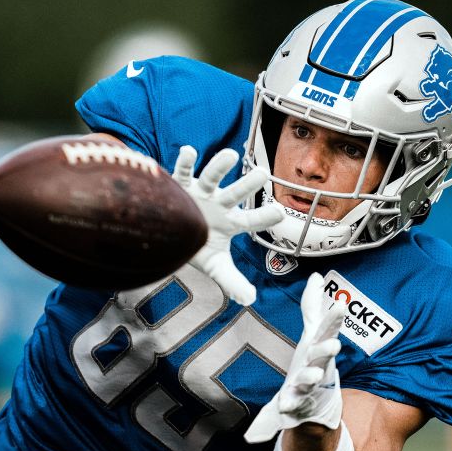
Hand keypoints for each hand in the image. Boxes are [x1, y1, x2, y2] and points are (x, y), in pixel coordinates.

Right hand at [172, 146, 282, 305]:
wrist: (170, 235)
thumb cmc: (196, 245)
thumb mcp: (215, 265)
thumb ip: (232, 281)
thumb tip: (250, 300)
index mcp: (230, 222)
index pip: (250, 220)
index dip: (264, 217)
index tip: (281, 213)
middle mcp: (218, 204)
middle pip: (235, 194)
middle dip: (247, 185)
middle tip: (262, 173)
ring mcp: (200, 193)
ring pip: (211, 178)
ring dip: (219, 166)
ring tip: (230, 155)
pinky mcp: (180, 186)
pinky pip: (182, 172)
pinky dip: (184, 162)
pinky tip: (188, 150)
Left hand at [245, 272, 346, 442]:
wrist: (313, 399)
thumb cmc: (314, 358)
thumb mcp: (313, 329)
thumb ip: (313, 304)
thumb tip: (317, 275)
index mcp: (319, 344)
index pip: (327, 328)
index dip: (334, 317)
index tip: (341, 305)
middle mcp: (317, 361)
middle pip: (323, 353)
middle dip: (328, 348)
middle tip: (334, 345)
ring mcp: (309, 381)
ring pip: (311, 377)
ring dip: (312, 375)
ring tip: (314, 375)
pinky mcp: (297, 398)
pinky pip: (293, 400)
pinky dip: (290, 402)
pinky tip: (284, 404)